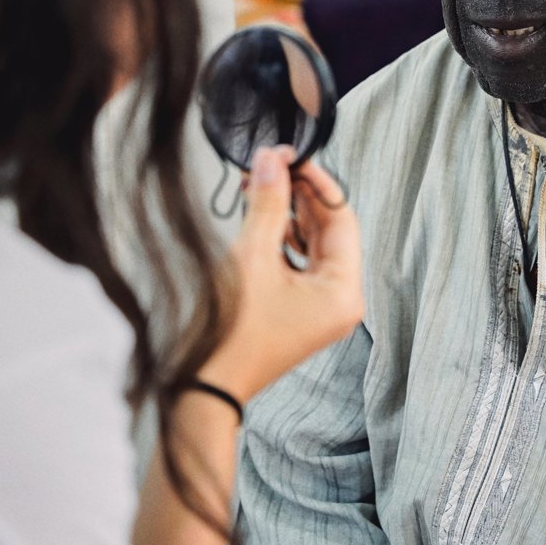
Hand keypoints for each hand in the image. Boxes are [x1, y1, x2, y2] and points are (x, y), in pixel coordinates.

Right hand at [199, 147, 362, 403]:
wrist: (202, 388)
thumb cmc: (230, 330)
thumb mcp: (252, 256)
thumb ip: (267, 202)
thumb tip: (273, 158)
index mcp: (344, 292)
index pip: (342, 218)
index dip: (317, 182)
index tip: (291, 155)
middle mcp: (340, 300)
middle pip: (328, 229)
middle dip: (299, 194)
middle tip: (272, 162)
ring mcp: (319, 308)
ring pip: (311, 243)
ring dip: (287, 212)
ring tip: (258, 182)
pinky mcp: (297, 310)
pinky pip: (297, 262)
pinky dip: (280, 236)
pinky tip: (258, 212)